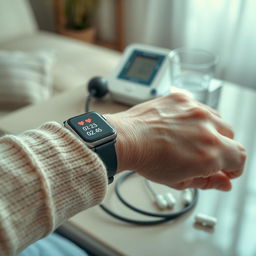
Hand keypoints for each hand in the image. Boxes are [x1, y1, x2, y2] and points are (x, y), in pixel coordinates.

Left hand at [105, 91, 245, 190]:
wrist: (125, 138)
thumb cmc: (147, 160)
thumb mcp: (179, 181)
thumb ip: (207, 182)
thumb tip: (224, 183)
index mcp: (209, 153)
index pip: (239, 157)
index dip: (234, 165)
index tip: (225, 168)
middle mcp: (206, 128)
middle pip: (230, 136)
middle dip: (221, 147)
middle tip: (203, 152)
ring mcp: (194, 110)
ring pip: (215, 119)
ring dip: (208, 129)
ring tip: (187, 137)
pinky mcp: (181, 98)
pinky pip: (197, 107)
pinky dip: (193, 117)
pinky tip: (178, 124)